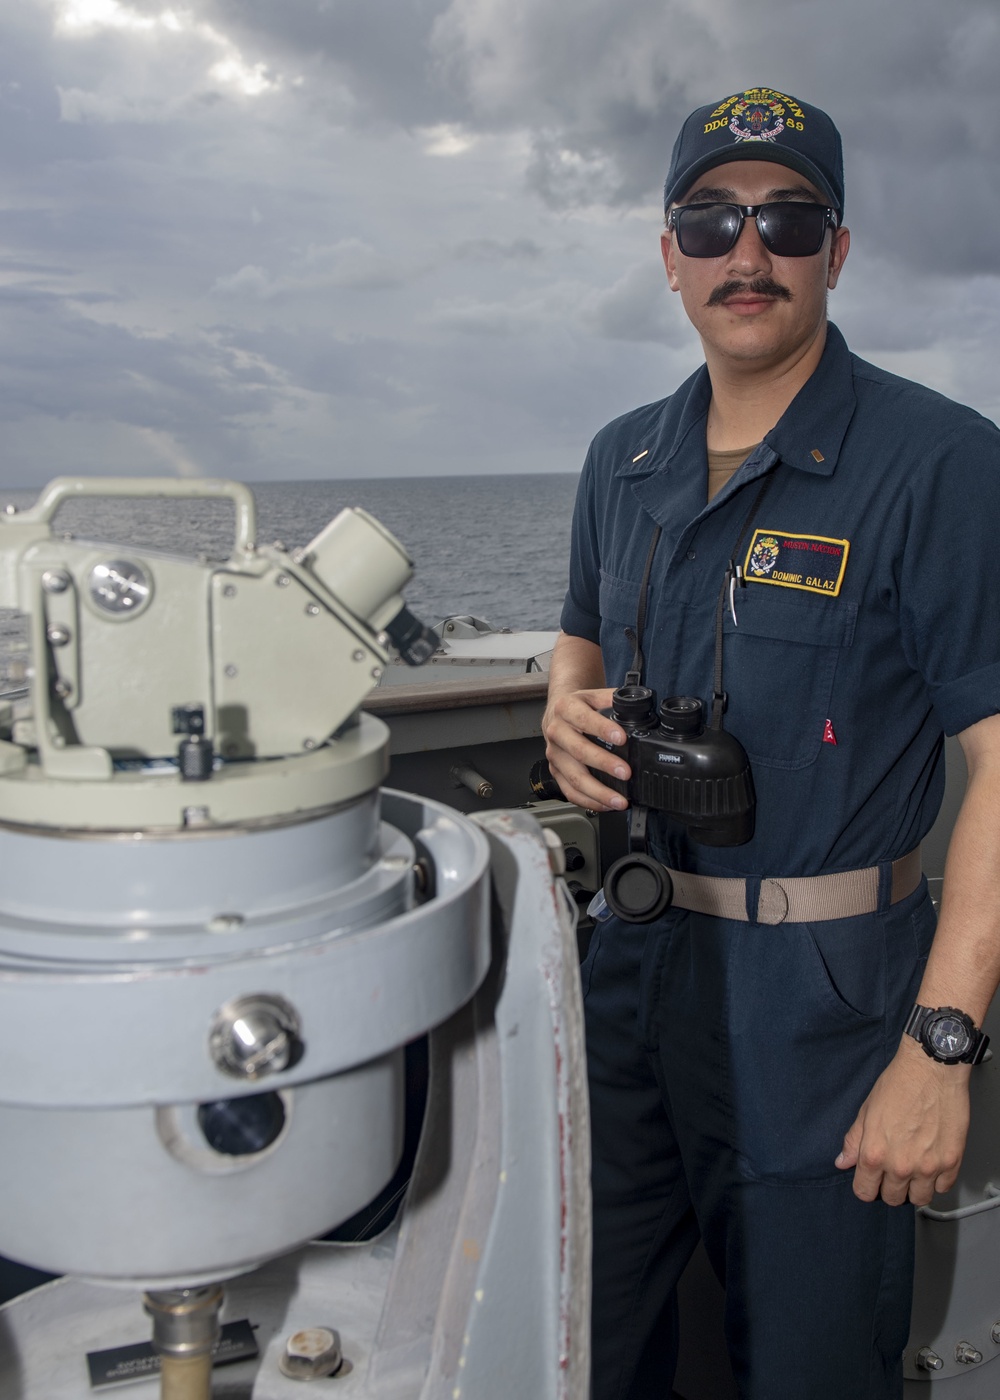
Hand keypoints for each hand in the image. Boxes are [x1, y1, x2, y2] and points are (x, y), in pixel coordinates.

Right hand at [541, 686, 629, 811]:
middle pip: (579, 751)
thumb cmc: (578, 705)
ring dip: (598, 791)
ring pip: (574, 777)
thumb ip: (612, 698)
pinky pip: (570, 791)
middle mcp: (556, 732)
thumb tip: (636, 703)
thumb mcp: (593, 695)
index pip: (584, 719)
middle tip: (625, 772)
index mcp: (566, 709)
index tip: (622, 738)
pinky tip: (605, 805)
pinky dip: (589, 801)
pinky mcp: (555, 771)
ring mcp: (554, 754)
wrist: (557, 712)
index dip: (602, 729)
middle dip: (604, 764)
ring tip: (619, 800)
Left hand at [835, 1036, 970, 1205]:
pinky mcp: (951, 1162)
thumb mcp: (867, 1110)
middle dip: (890, 1188)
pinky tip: (931, 1164)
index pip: (865, 1191)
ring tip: (913, 1170)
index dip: (865, 1186)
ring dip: (915, 1188)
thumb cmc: (899, 1084)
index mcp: (875, 1154)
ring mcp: (928, 1166)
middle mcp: (901, 1165)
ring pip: (920, 1199)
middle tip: (893, 1171)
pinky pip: (943, 1188)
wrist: (931, 1069)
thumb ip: (854, 1141)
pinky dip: (937, 1180)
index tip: (870, 1180)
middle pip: (893, 1198)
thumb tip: (843, 1161)